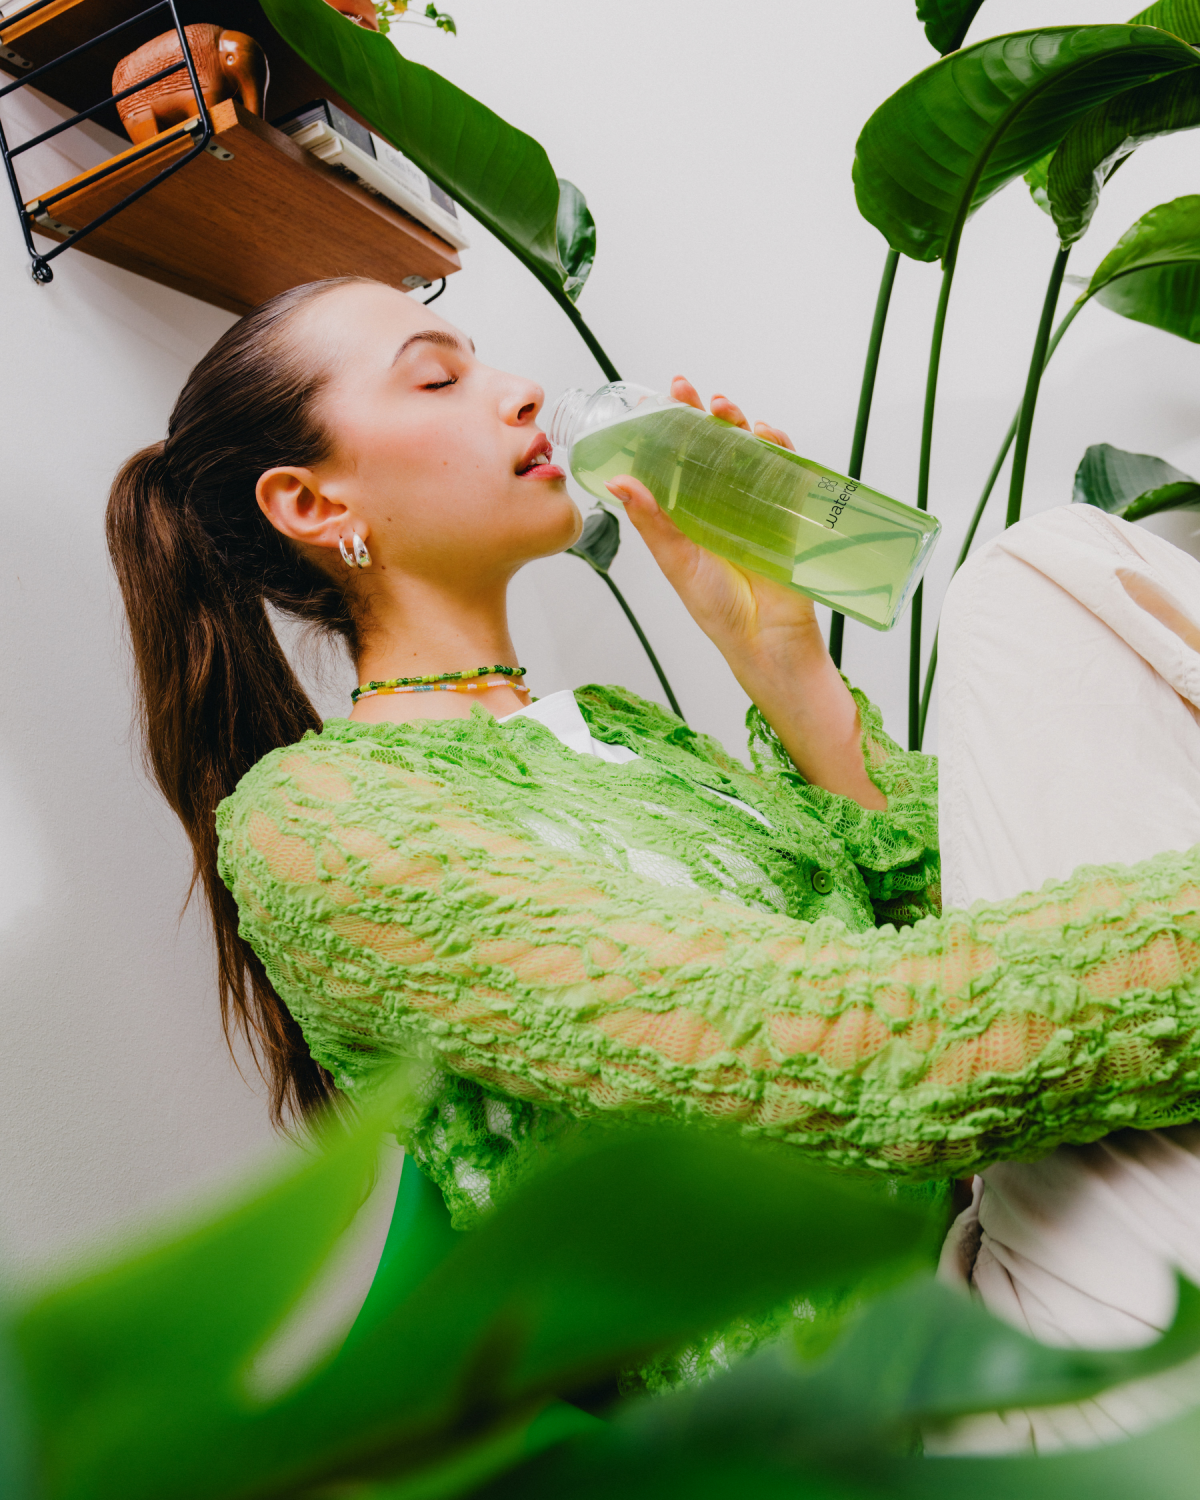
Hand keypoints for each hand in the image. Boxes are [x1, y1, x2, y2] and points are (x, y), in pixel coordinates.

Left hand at [605, 376, 821, 674]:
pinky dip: (778, 446)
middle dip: (699, 415)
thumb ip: (653, 521)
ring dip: (735, 424)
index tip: (651, 403)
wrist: (767, 639)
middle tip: (684, 389)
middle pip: (709, 447)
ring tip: (722, 406)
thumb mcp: (678, 561)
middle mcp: (719, 503)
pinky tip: (765, 432)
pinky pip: (785, 469)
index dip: (664, 432)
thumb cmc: (719, 608)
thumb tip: (619, 481)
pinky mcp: (787, 510)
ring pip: (745, 451)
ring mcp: (755, 503)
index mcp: (687, 514)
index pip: (674, 462)